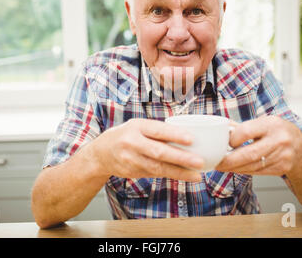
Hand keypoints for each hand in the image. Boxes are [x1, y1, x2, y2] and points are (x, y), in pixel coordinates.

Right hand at [89, 118, 203, 181]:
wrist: (101, 153)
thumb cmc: (126, 135)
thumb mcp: (138, 126)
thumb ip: (157, 130)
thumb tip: (187, 135)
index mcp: (136, 126)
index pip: (157, 130)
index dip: (174, 134)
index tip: (191, 139)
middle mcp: (132, 143)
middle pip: (158, 152)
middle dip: (181, 158)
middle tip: (199, 161)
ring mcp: (131, 159)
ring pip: (158, 167)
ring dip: (179, 172)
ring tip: (196, 175)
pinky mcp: (132, 172)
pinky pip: (154, 174)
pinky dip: (170, 175)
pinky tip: (184, 176)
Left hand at [216, 115, 301, 175]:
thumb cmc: (280, 133)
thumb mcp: (265, 123)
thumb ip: (245, 127)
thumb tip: (223, 130)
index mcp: (272, 124)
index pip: (246, 131)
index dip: (232, 138)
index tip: (225, 142)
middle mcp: (279, 140)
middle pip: (249, 153)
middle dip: (229, 160)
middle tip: (217, 162)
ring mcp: (282, 156)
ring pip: (252, 165)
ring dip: (234, 167)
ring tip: (222, 166)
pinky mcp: (280, 168)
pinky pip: (257, 171)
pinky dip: (243, 170)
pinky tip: (235, 168)